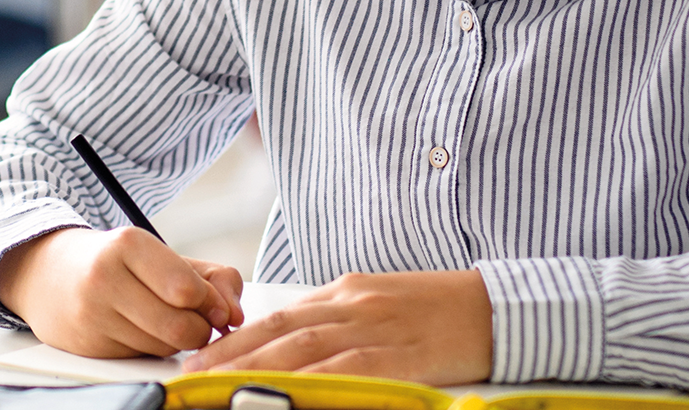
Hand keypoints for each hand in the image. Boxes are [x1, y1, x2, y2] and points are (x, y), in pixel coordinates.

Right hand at [0, 227, 244, 357]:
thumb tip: (235, 316)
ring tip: (162, 319)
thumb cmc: (116, 261)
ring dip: (175, 341)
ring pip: (163, 348)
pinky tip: (137, 329)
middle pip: (180, 327)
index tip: (215, 306)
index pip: (188, 290)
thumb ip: (212, 278)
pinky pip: (140, 360)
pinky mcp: (87, 346)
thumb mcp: (163, 254)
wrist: (46, 273)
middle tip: (196, 320)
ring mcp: (92, 315)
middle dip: (200, 330)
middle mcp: (105, 278)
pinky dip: (149, 349)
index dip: (213, 304)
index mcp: (128, 245)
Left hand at [185, 269, 493, 383]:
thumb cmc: (441, 311)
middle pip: (278, 330)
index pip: (278, 315)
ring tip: (217, 386)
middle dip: (229, 353)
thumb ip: (336, 320)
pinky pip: (348, 370)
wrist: (498, 307)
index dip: (235, 337)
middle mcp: (352, 304)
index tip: (201, 356)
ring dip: (254, 369)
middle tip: (190, 374)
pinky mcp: (400, 356)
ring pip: (302, 349)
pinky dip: (312, 383)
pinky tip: (286, 395)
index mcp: (345, 292)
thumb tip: (290, 340)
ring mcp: (375, 328)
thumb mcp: (380, 305)